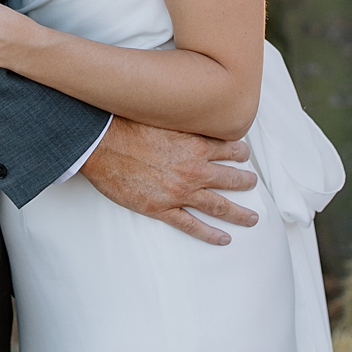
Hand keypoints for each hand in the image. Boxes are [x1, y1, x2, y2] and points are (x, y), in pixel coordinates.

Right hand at [80, 117, 258, 245]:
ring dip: (240, 213)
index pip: (230, 150)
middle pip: (231, 179)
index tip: (244, 155)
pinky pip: (192, 225)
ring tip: (252, 218)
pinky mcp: (162, 208)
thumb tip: (193, 113)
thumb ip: (183, 121)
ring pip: (220, 206)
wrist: (99, 145)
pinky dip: (211, 234)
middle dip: (246, 182)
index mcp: (196, 145)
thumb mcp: (162, 116)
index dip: (241, 153)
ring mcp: (180, 192)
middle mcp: (194, 170)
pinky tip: (224, 239)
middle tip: (252, 184)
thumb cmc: (124, 126)